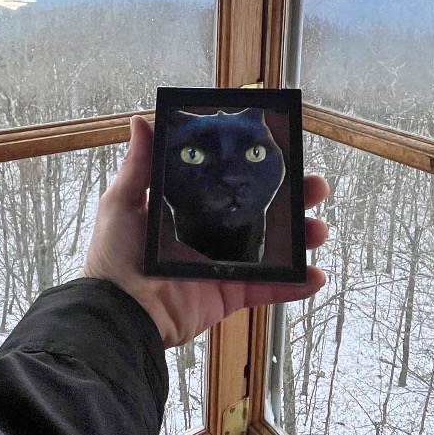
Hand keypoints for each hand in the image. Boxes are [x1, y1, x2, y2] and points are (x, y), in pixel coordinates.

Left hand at [84, 115, 327, 348]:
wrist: (121, 313)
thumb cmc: (115, 257)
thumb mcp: (123, 203)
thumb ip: (138, 165)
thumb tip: (141, 121)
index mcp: (186, 212)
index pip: (229, 186)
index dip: (257, 173)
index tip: (283, 156)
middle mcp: (208, 237)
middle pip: (260, 215)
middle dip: (292, 202)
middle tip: (314, 188)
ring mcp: (221, 268)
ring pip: (271, 252)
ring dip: (299, 241)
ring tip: (317, 230)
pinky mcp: (228, 296)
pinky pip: (267, 291)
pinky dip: (293, 286)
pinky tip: (314, 276)